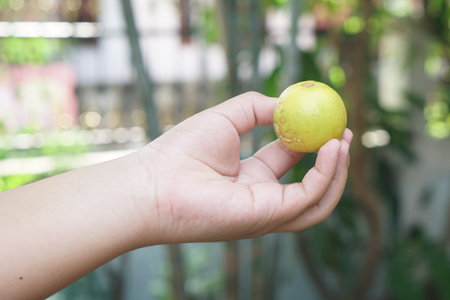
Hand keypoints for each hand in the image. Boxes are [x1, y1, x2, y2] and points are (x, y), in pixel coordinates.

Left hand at [139, 92, 352, 243]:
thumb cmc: (183, 150)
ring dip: (338, 171)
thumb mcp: (226, 117)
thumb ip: (256, 108)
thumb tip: (285, 102)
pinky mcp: (269, 216)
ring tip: (343, 140)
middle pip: (310, 183)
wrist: (155, 182)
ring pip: (318, 200)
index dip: (311, 140)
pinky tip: (333, 147)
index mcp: (250, 175)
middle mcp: (262, 196)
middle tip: (344, 132)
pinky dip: (327, 174)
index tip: (325, 118)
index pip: (290, 158)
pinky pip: (310, 197)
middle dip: (332, 159)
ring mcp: (267, 211)